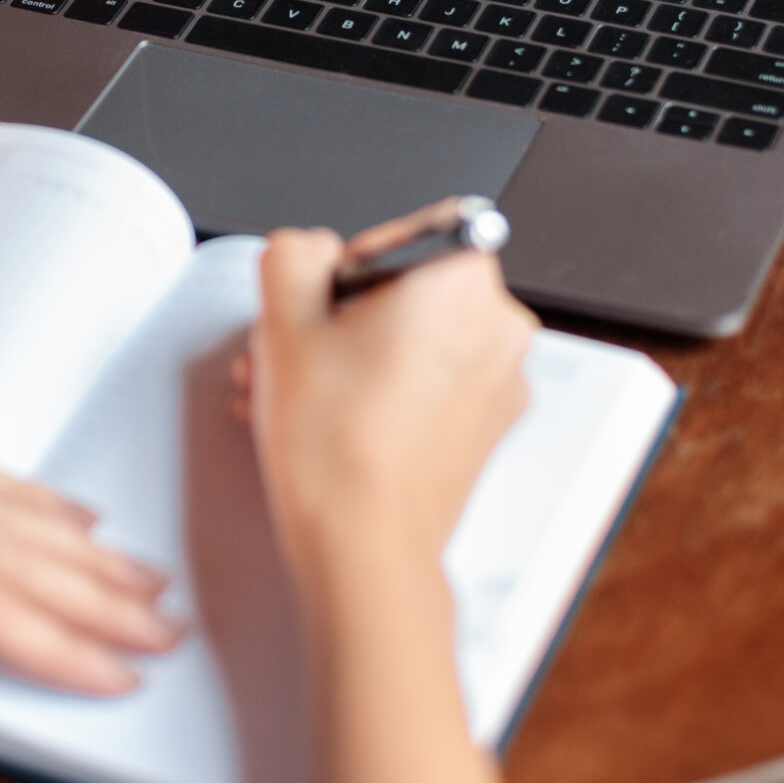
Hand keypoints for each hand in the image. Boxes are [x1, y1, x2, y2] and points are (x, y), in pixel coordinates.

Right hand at [241, 205, 537, 598]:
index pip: (396, 235)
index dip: (340, 272)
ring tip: (303, 399)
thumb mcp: (282, 319)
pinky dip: (386, 394)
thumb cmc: (338, 450)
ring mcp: (501, 381)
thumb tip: (308, 251)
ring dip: (352, 360)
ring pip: (414, 341)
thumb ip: (293, 253)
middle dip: (341, 321)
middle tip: (300, 356)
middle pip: (405, 291)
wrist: (364, 547)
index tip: (321, 310)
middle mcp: (499, 325)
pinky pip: (433, 385)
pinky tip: (335, 425)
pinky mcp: (489, 427)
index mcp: (462, 280)